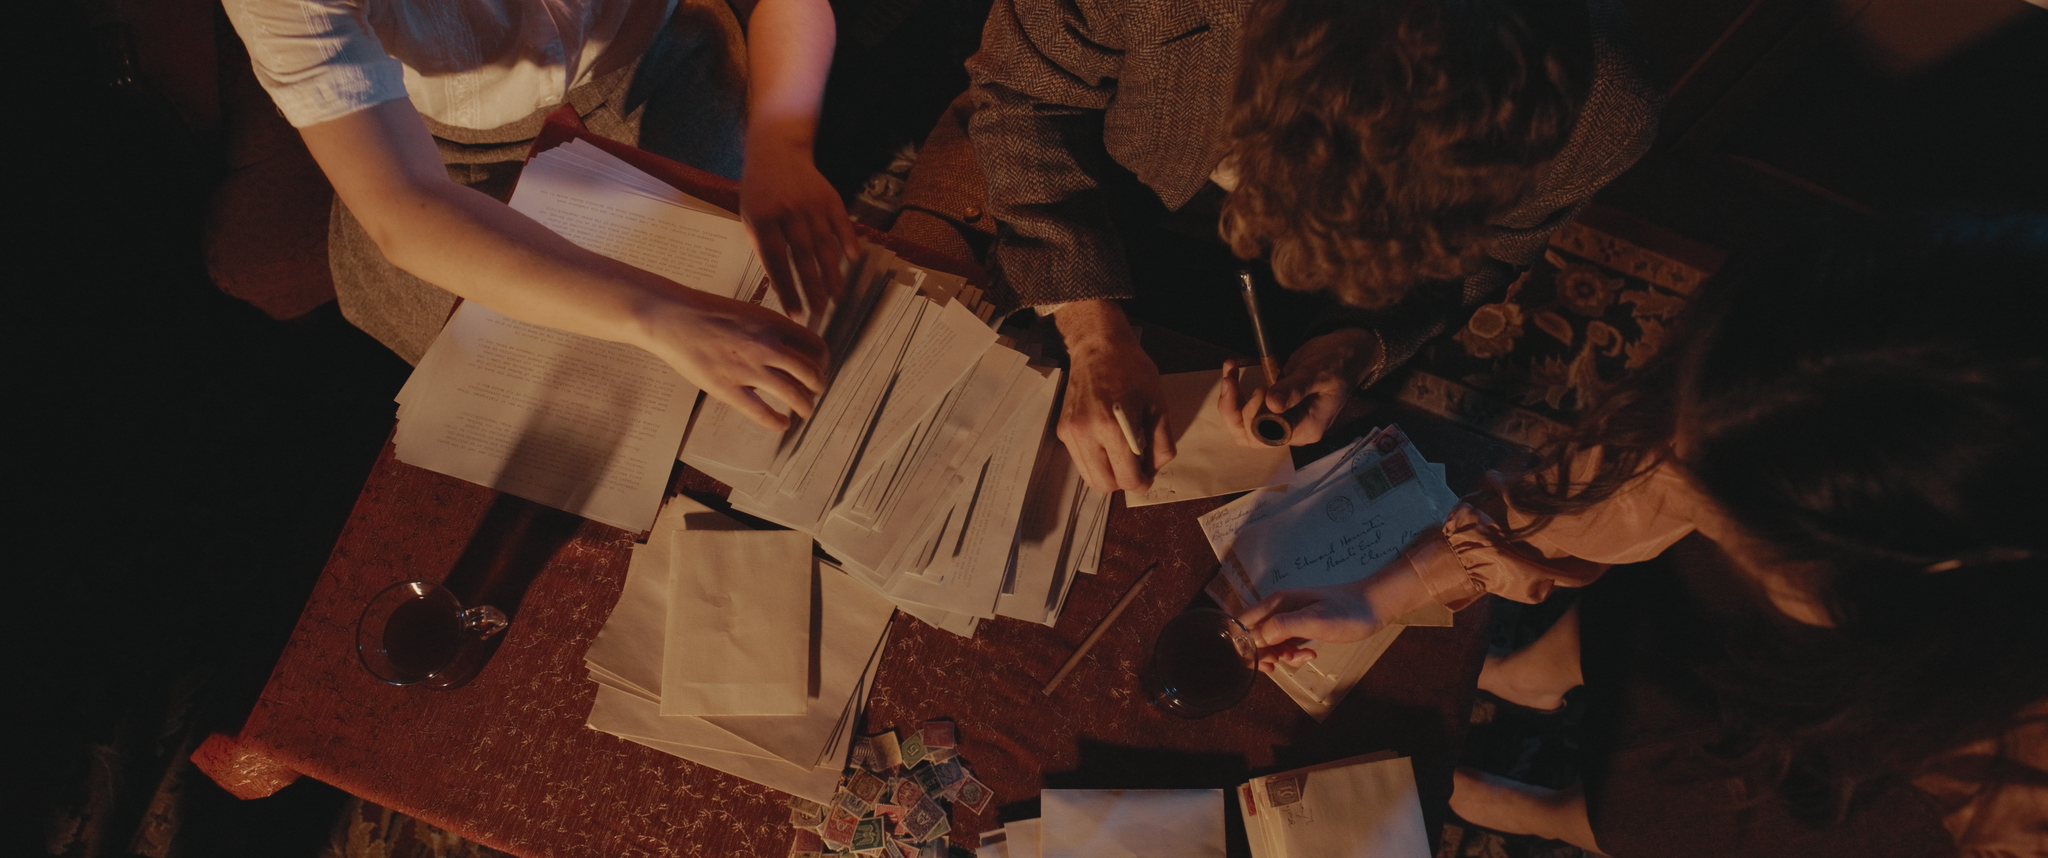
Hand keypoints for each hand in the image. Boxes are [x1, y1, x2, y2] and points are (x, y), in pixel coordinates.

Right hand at [636, 287, 829, 430]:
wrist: (672, 317)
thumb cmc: (707, 312)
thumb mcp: (749, 311)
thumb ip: (771, 331)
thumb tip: (791, 352)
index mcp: (773, 324)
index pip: (816, 347)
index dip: (822, 362)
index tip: (819, 369)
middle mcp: (766, 345)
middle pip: (810, 373)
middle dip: (818, 387)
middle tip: (816, 393)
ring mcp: (747, 368)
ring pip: (794, 395)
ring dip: (805, 407)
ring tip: (805, 412)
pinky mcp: (727, 388)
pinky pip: (762, 413)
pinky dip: (777, 422)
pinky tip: (781, 424)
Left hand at [740, 141, 858, 324]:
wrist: (777, 150)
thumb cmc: (760, 191)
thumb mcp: (750, 217)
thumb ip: (762, 248)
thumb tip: (780, 284)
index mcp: (763, 219)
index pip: (775, 262)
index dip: (786, 289)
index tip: (795, 313)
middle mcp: (788, 213)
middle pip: (802, 257)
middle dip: (812, 288)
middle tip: (819, 312)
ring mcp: (811, 204)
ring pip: (824, 244)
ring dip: (832, 273)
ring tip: (837, 297)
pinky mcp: (830, 197)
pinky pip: (841, 223)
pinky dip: (848, 241)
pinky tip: (853, 261)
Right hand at [1054, 301, 1176, 492]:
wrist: (1097, 347)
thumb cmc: (1132, 371)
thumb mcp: (1158, 405)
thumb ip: (1161, 443)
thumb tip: (1153, 469)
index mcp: (1111, 427)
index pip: (1127, 478)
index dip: (1142, 482)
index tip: (1148, 475)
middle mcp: (1085, 433)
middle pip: (1104, 485)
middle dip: (1124, 482)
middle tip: (1136, 468)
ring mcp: (1070, 433)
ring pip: (1089, 477)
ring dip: (1108, 474)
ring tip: (1122, 457)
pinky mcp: (1063, 430)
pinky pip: (1080, 461)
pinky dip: (1096, 462)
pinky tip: (1107, 444)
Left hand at [1218, 329, 1382, 446]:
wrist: (1344, 351)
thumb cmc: (1337, 362)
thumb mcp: (1317, 373)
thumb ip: (1295, 389)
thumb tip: (1272, 404)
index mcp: (1306, 429)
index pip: (1268, 437)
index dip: (1255, 416)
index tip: (1262, 388)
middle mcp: (1292, 431)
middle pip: (1250, 437)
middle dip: (1234, 410)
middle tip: (1233, 380)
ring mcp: (1282, 420)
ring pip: (1243, 426)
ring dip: (1230, 401)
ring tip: (1230, 373)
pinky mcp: (1274, 407)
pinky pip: (1246, 410)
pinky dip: (1234, 392)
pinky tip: (1232, 369)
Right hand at [1234, 583, 1381, 672]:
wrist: (1374, 606)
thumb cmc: (1347, 611)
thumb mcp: (1315, 621)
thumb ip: (1283, 627)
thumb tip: (1255, 638)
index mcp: (1276, 603)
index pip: (1242, 622)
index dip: (1242, 643)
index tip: (1258, 660)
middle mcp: (1278, 609)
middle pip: (1253, 635)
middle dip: (1262, 653)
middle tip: (1279, 664)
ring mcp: (1289, 618)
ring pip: (1269, 642)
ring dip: (1280, 655)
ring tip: (1300, 658)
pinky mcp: (1300, 626)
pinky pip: (1285, 643)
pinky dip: (1292, 653)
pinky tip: (1309, 654)